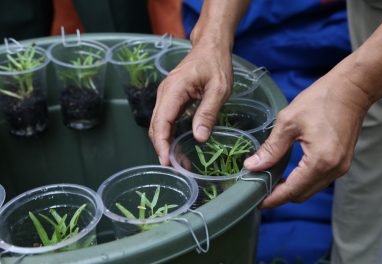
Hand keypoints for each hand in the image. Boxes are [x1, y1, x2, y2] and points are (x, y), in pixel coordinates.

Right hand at [149, 43, 232, 164]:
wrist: (210, 47)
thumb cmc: (216, 64)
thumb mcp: (219, 89)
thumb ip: (208, 112)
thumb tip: (199, 138)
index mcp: (174, 89)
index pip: (162, 121)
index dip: (162, 143)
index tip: (167, 161)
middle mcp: (165, 93)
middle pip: (156, 125)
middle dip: (163, 148)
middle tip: (177, 168)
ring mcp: (166, 95)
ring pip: (159, 124)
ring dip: (166, 143)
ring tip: (180, 162)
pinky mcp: (171, 98)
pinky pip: (166, 119)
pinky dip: (169, 135)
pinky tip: (179, 146)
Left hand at [244, 70, 371, 208]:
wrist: (352, 89)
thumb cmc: (321, 100)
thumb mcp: (288, 122)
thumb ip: (271, 148)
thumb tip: (252, 166)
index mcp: (320, 161)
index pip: (292, 190)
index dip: (273, 199)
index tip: (257, 203)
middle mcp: (333, 169)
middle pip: (302, 195)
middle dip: (281, 196)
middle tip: (260, 190)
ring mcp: (341, 167)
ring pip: (311, 189)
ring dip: (292, 189)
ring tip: (271, 182)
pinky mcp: (343, 162)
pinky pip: (319, 180)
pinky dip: (303, 181)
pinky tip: (289, 173)